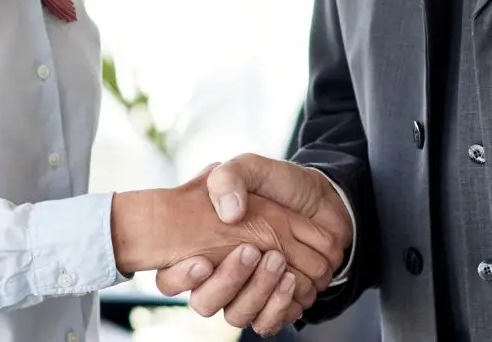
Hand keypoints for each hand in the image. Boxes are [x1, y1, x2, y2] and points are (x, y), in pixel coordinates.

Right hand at [155, 154, 353, 334]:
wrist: (322, 202)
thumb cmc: (279, 186)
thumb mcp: (252, 169)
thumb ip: (229, 178)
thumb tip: (228, 213)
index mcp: (200, 246)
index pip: (169, 277)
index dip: (179, 278)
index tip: (202, 263)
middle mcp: (218, 276)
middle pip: (205, 303)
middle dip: (227, 282)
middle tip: (251, 252)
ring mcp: (244, 294)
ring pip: (237, 315)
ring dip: (258, 291)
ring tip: (278, 262)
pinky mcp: (271, 305)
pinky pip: (267, 323)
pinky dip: (279, 307)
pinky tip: (290, 282)